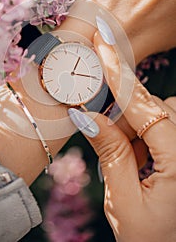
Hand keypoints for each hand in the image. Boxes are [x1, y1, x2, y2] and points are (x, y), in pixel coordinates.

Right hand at [69, 28, 175, 241]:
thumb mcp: (124, 204)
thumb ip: (110, 155)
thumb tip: (88, 117)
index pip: (143, 106)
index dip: (117, 74)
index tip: (102, 44)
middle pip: (148, 108)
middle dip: (119, 118)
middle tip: (101, 134)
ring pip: (153, 115)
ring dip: (132, 130)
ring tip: (130, 166)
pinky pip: (160, 125)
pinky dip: (142, 135)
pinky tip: (139, 161)